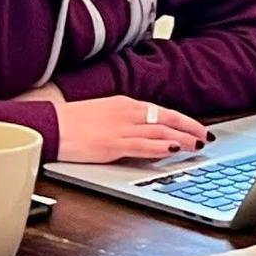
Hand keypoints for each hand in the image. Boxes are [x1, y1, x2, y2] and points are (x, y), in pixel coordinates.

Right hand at [17, 90, 207, 163]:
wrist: (49, 125)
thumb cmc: (71, 123)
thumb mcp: (103, 115)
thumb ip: (124, 122)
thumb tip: (143, 133)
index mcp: (124, 104)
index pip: (161, 112)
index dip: (183, 120)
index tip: (196, 127)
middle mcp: (127, 112)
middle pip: (167, 119)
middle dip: (190, 128)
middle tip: (206, 136)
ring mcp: (121, 127)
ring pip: (160, 132)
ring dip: (183, 138)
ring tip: (198, 145)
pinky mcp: (113, 143)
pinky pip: (144, 146)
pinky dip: (162, 148)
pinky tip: (175, 150)